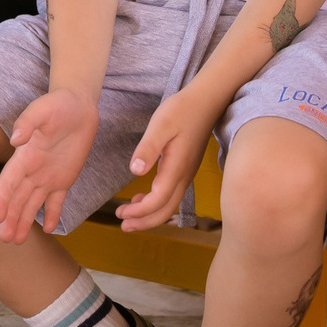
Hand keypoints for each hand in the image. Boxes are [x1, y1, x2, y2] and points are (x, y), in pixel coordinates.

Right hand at [0, 87, 99, 241]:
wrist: (78, 106)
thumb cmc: (58, 104)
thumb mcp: (42, 109)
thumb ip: (28, 123)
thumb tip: (16, 140)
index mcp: (25, 155)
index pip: (8, 181)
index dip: (1, 199)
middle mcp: (32, 170)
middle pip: (17, 199)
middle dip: (10, 218)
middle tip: (5, 239)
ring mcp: (47, 176)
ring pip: (32, 204)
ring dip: (24, 221)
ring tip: (17, 241)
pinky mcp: (64, 179)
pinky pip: (57, 201)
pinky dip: (53, 215)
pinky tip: (50, 230)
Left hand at [116, 86, 214, 231]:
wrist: (207, 101)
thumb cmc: (182, 109)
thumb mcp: (161, 124)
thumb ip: (148, 148)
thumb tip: (134, 171)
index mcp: (176, 167)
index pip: (158, 201)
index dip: (139, 212)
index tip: (120, 212)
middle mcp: (184, 175)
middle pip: (165, 210)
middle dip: (144, 222)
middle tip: (123, 225)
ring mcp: (187, 173)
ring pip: (170, 205)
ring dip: (150, 215)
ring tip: (129, 217)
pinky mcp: (186, 168)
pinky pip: (172, 195)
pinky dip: (157, 203)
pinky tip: (142, 197)